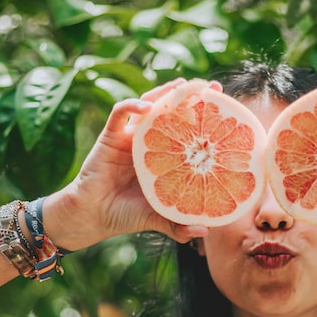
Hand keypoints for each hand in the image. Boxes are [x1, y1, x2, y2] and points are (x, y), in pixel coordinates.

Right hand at [43, 78, 211, 247]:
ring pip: (148, 104)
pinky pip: (120, 113)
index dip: (203, 116)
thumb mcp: (158, 217)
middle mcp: (148, 141)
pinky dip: (132, 106)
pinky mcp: (110, 136)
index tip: (224, 106)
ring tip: (182, 85)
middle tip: (210, 86)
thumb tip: (207, 230)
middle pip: (170, 110)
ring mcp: (129, 136)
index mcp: (163, 156)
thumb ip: (179, 223)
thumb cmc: (125, 215)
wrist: (92, 217)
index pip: (186, 129)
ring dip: (163, 92)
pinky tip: (147, 107)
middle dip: (189, 95)